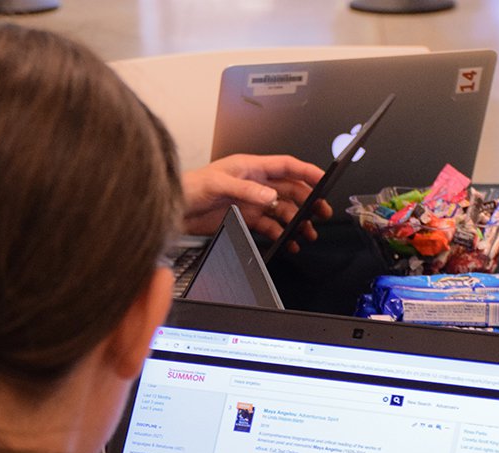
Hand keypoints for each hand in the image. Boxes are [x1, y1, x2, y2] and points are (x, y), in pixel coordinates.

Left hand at [181, 155, 331, 252]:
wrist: (174, 209)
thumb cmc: (190, 187)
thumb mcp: (218, 184)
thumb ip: (246, 189)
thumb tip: (270, 195)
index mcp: (251, 167)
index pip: (286, 165)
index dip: (306, 170)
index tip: (324, 178)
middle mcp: (254, 183)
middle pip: (290, 189)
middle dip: (308, 200)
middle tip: (322, 212)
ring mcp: (251, 201)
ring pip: (283, 210)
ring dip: (297, 221)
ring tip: (307, 233)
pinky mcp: (246, 218)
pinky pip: (270, 226)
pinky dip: (281, 234)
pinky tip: (288, 241)